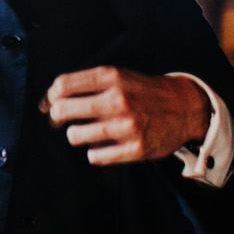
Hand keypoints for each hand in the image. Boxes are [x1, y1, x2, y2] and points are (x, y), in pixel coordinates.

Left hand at [42, 67, 209, 165]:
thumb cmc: (143, 92)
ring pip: (75, 136)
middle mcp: (118, 100)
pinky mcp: (136, 149)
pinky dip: (95, 153)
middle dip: (56, 118)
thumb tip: (47, 101)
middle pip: (63, 110)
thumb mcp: (118, 76)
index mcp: (111, 77)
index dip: (50, 97)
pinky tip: (104, 146)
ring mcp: (127, 126)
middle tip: (62, 122)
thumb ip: (86, 84)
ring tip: (88, 133)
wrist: (186, 107)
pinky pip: (95, 157)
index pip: (62, 85)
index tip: (51, 105)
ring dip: (77, 136)